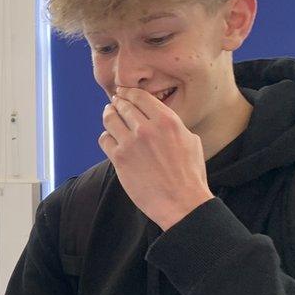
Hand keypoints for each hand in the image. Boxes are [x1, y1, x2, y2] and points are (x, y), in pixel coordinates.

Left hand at [98, 87, 213, 229]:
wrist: (182, 202)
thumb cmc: (189, 174)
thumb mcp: (190, 141)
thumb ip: (172, 125)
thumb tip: (158, 117)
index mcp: (167, 121)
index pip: (140, 96)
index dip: (128, 92)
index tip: (123, 93)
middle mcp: (147, 128)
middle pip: (123, 105)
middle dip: (117, 102)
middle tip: (115, 103)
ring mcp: (131, 143)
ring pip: (109, 119)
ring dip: (108, 115)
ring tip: (109, 115)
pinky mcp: (119, 159)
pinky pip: (104, 139)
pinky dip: (106, 137)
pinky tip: (111, 140)